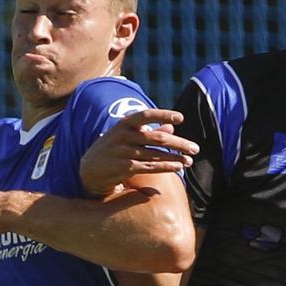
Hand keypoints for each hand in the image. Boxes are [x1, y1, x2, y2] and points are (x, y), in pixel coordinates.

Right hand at [80, 109, 196, 196]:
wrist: (90, 170)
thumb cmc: (113, 149)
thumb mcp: (127, 136)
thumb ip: (149, 131)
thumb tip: (172, 126)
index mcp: (125, 124)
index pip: (146, 115)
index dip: (164, 115)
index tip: (181, 117)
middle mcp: (124, 136)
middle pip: (157, 138)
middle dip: (178, 143)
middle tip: (195, 148)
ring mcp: (123, 152)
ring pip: (155, 153)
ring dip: (175, 157)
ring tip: (189, 160)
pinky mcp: (124, 168)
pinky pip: (150, 167)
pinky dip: (165, 167)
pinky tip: (177, 167)